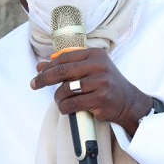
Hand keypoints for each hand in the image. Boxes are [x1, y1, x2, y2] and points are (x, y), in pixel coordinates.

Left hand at [30, 48, 151, 135]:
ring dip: (58, 97)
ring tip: (60, 101)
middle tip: (34, 84)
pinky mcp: (100, 99)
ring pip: (66, 89)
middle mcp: (98, 65)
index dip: (48, 66)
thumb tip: (41, 66)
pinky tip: (66, 108)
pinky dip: (65, 108)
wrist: (128, 102)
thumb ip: (69, 66)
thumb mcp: (91, 69)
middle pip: (62, 71)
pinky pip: (72, 103)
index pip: (65, 57)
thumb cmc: (106, 84)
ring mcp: (100, 82)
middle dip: (44, 78)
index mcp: (95, 54)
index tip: (38, 72)